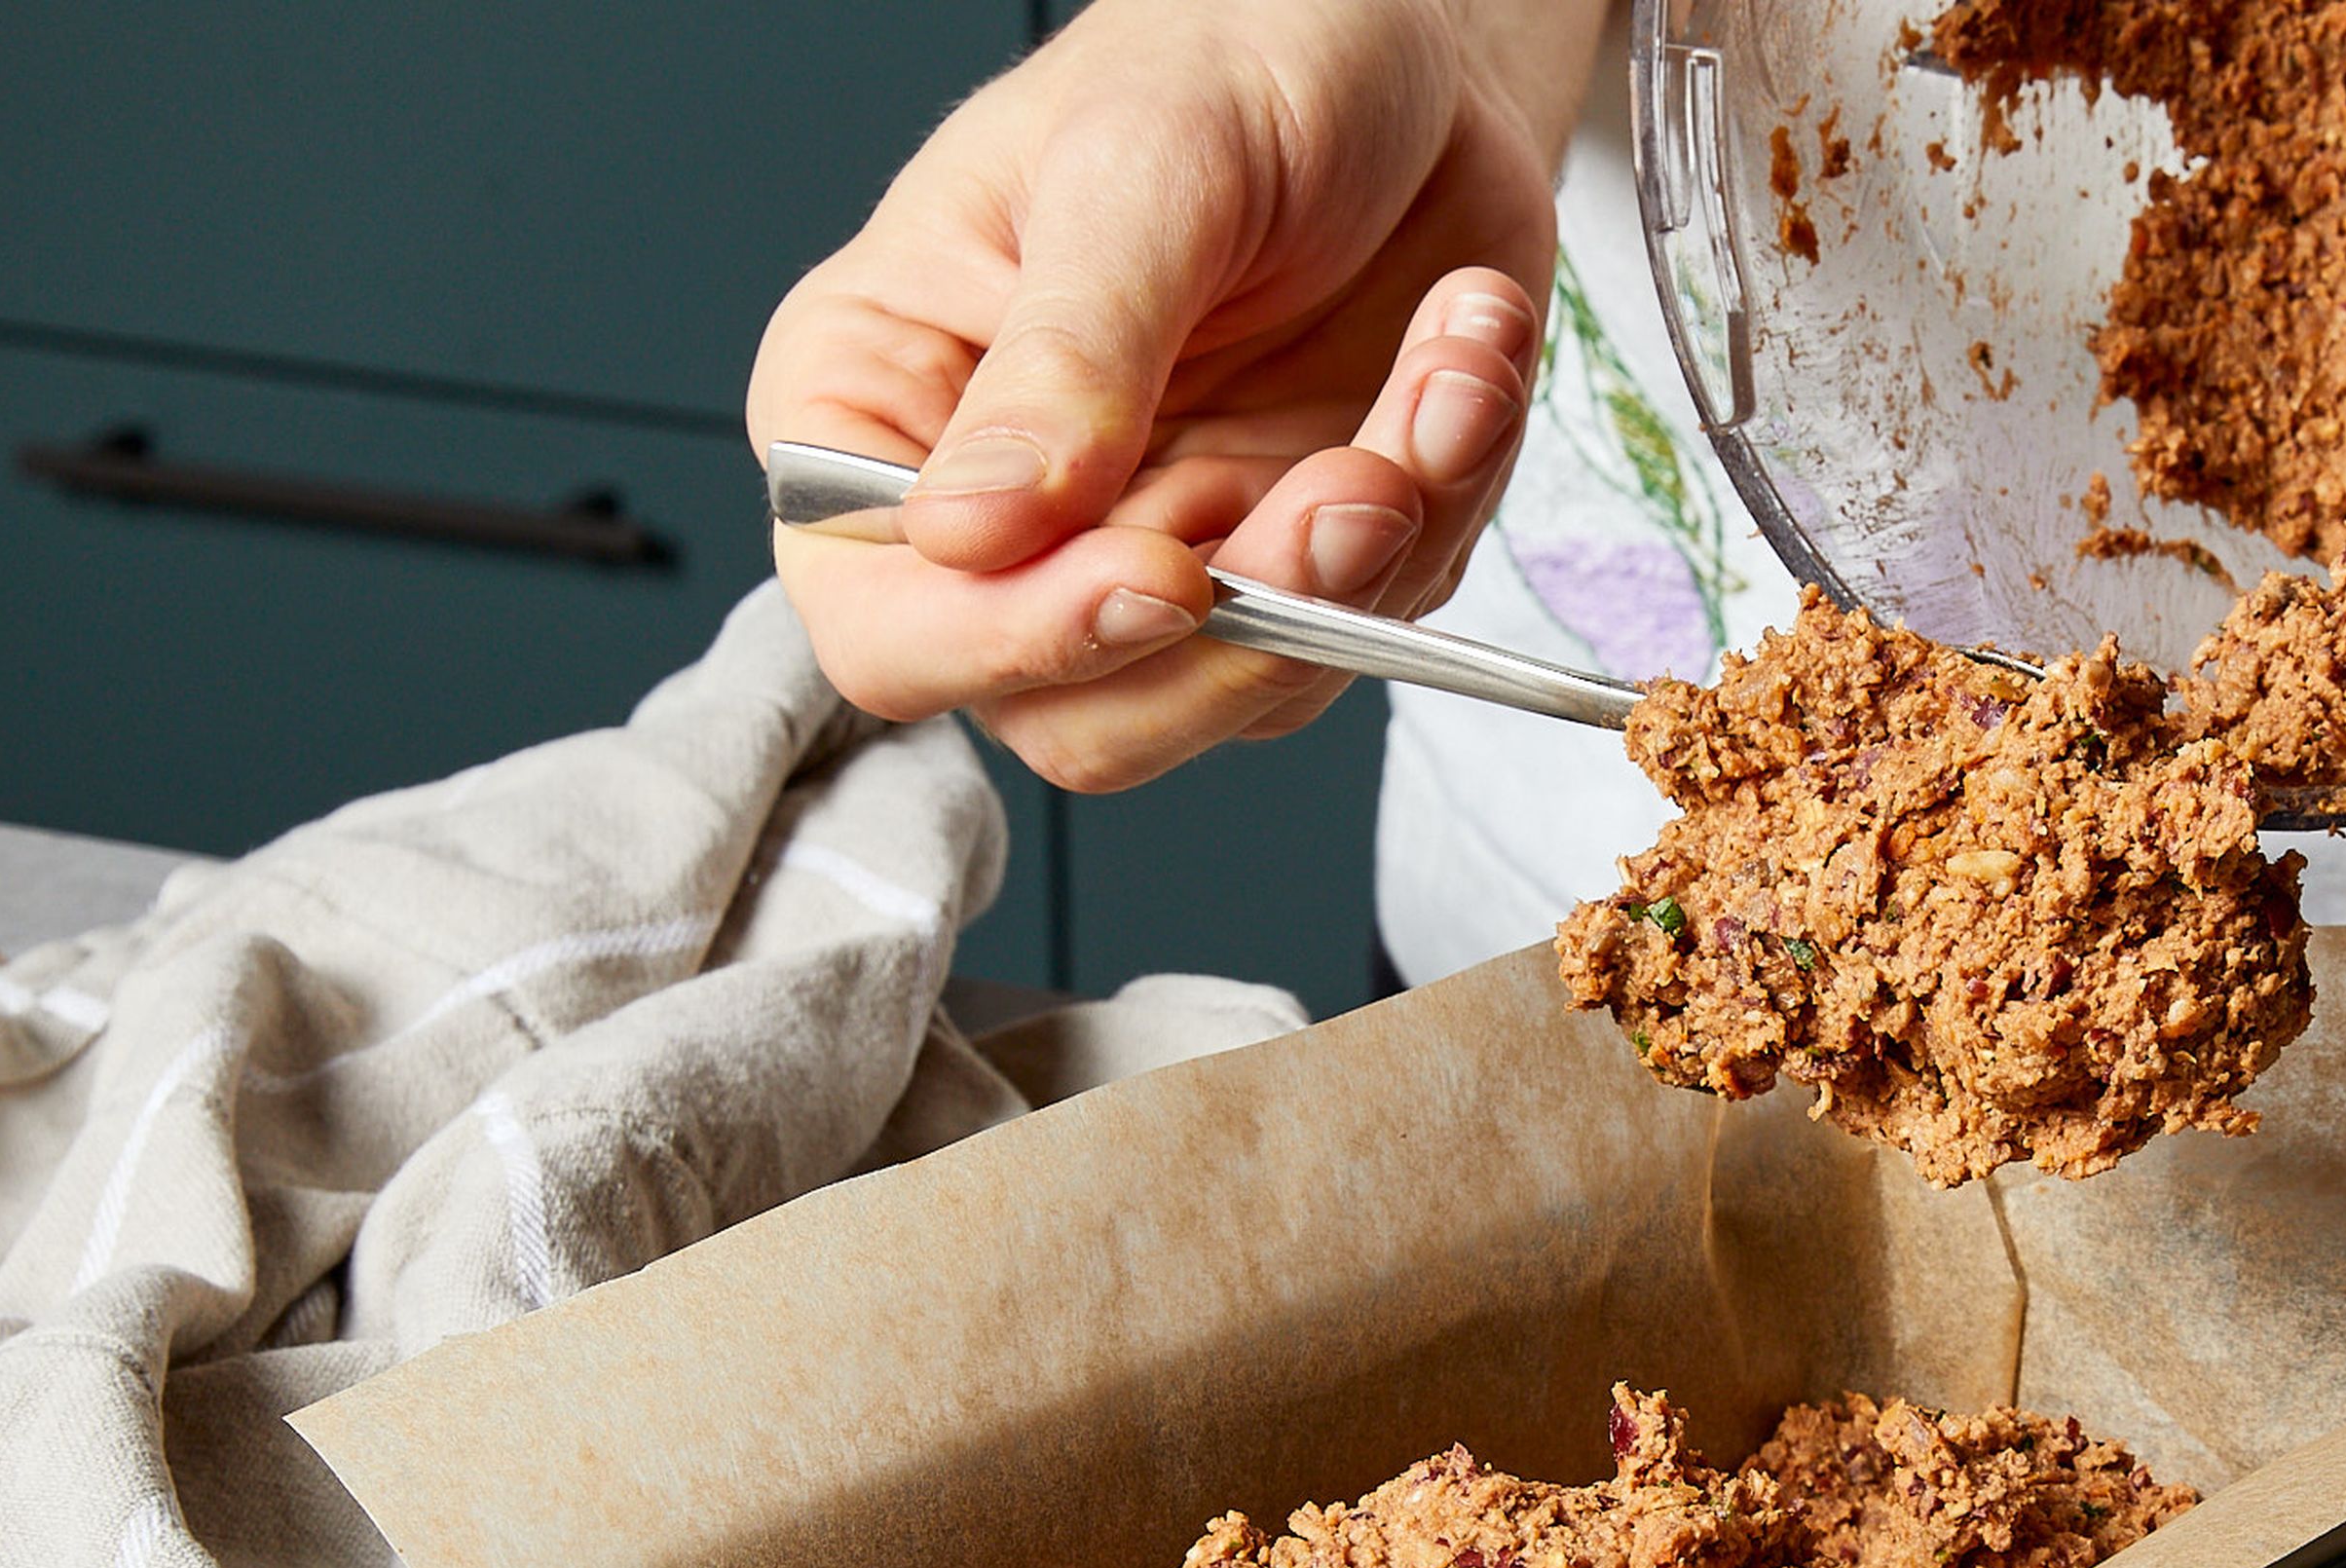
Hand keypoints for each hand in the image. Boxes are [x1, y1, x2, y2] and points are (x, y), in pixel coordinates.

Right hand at [751, 0, 1599, 790]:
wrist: (1401, 37)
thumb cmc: (1229, 49)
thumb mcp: (1136, 172)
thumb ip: (1066, 357)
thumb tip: (976, 531)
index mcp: (887, 410)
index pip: (891, 627)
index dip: (1020, 640)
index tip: (1160, 574)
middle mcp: (1012, 521)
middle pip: (1079, 720)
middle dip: (1240, 637)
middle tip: (1350, 493)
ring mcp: (1163, 555)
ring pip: (1247, 693)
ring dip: (1372, 557)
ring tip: (1437, 372)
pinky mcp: (1301, 566)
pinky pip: (1379, 621)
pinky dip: (1446, 498)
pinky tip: (1458, 355)